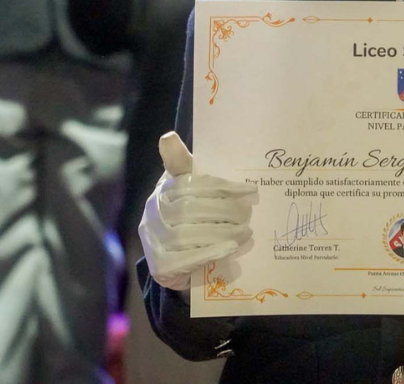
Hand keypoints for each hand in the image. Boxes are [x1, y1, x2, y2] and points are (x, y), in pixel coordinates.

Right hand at [139, 132, 257, 290]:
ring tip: (246, 232)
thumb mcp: (188, 191)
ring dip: (222, 233)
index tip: (250, 190)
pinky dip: (211, 252)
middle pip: (190, 209)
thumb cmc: (186, 218)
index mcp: (163, 191)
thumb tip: (168, 137)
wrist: (171, 262)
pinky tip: (231, 249)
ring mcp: (153, 241)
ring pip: (189, 234)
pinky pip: (187, 258)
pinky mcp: (160, 266)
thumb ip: (185, 166)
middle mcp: (153, 213)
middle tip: (248, 214)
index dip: (222, 187)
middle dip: (225, 211)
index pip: (191, 184)